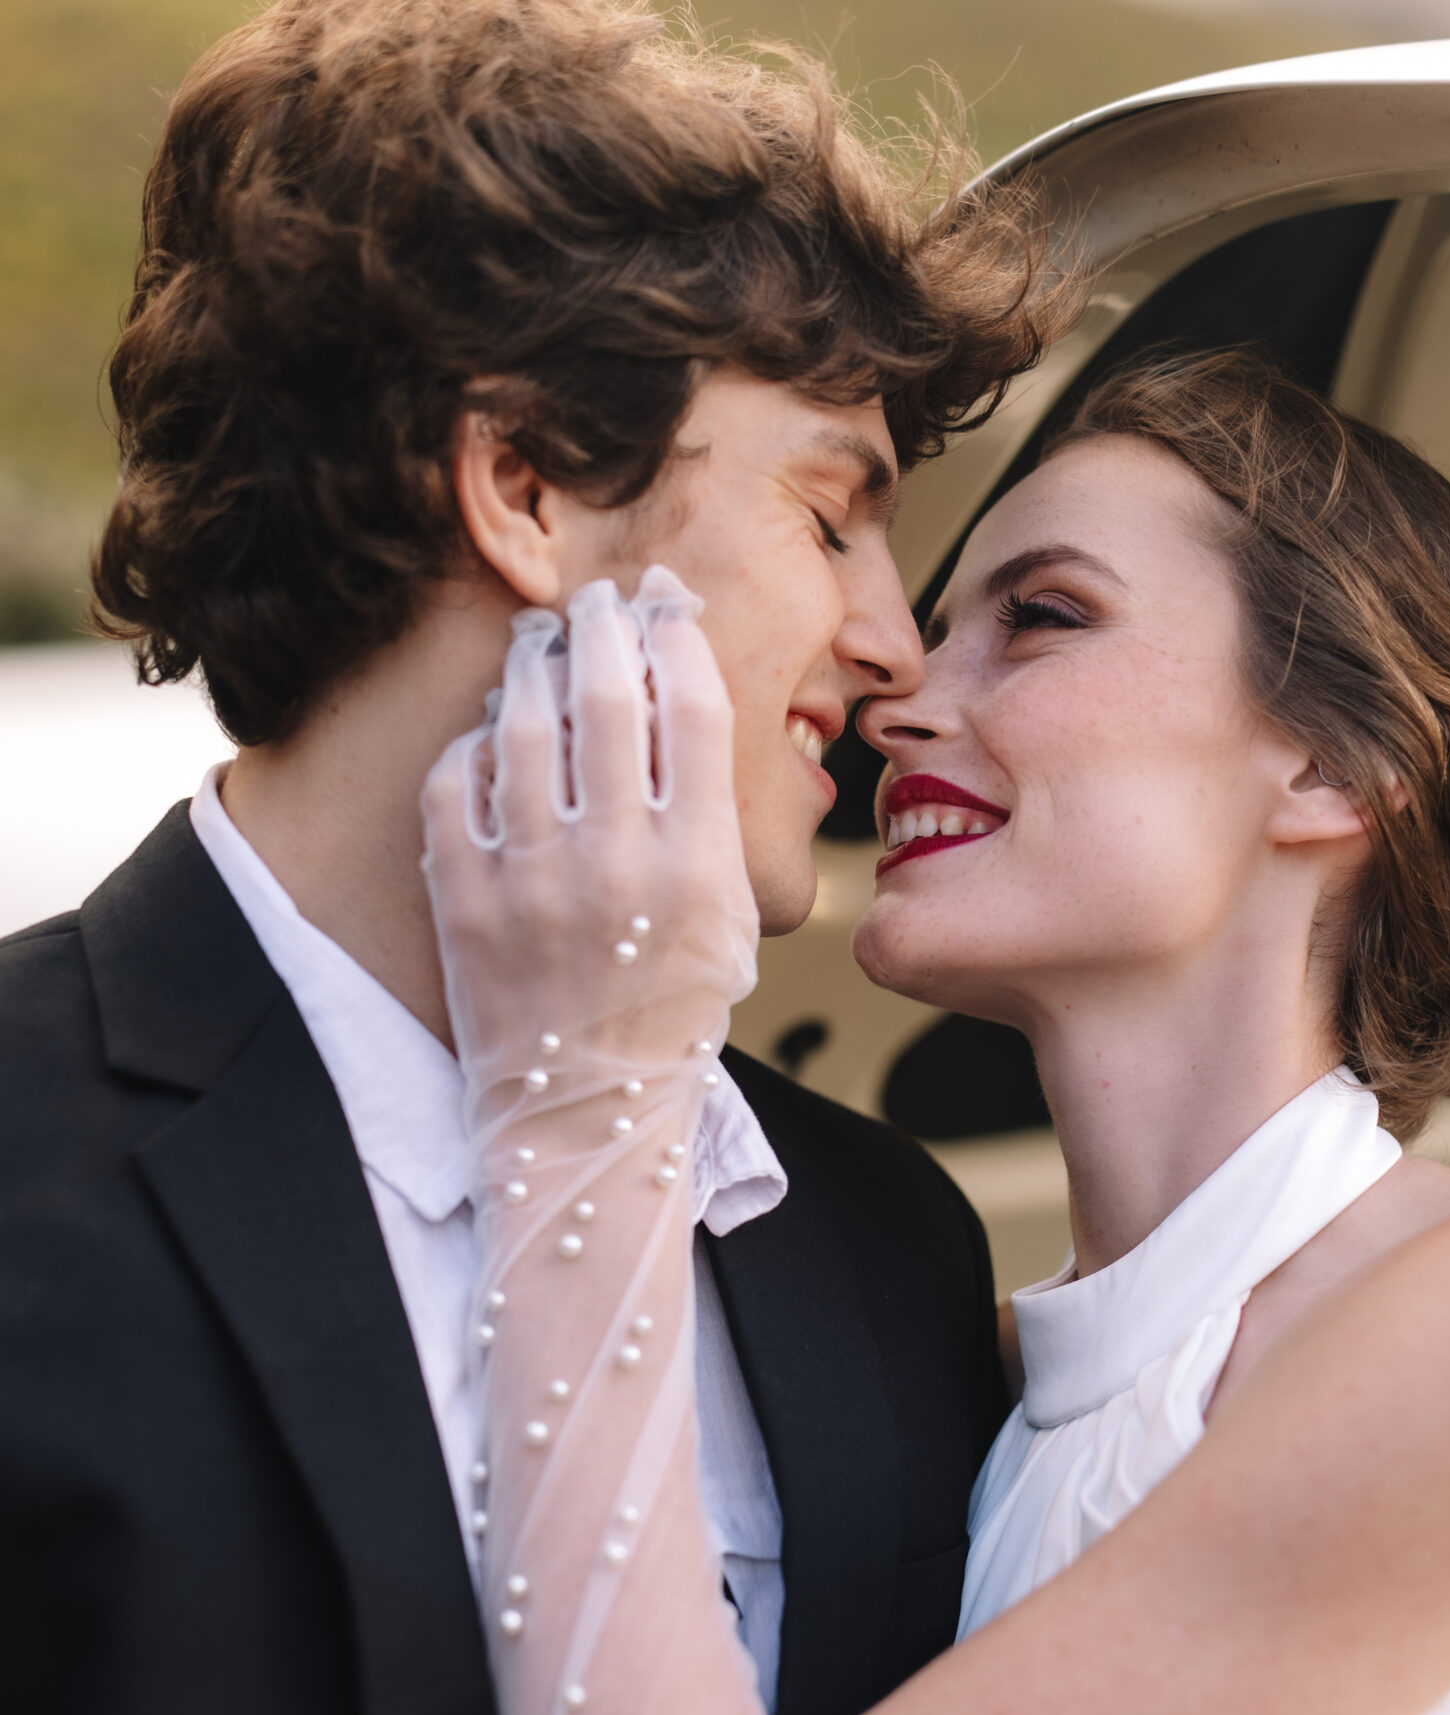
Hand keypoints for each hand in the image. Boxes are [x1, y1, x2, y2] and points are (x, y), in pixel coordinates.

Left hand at [422, 568, 758, 1124]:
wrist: (587, 1112)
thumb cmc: (668, 1009)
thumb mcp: (728, 918)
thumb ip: (711, 814)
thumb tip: (679, 695)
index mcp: (698, 866)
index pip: (691, 707)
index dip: (676, 636)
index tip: (664, 607)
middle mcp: (616, 865)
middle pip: (607, 693)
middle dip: (603, 625)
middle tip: (598, 602)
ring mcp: (532, 881)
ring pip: (525, 724)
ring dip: (534, 666)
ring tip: (541, 647)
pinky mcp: (463, 901)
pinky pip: (458, 783)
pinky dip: (476, 745)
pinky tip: (494, 737)